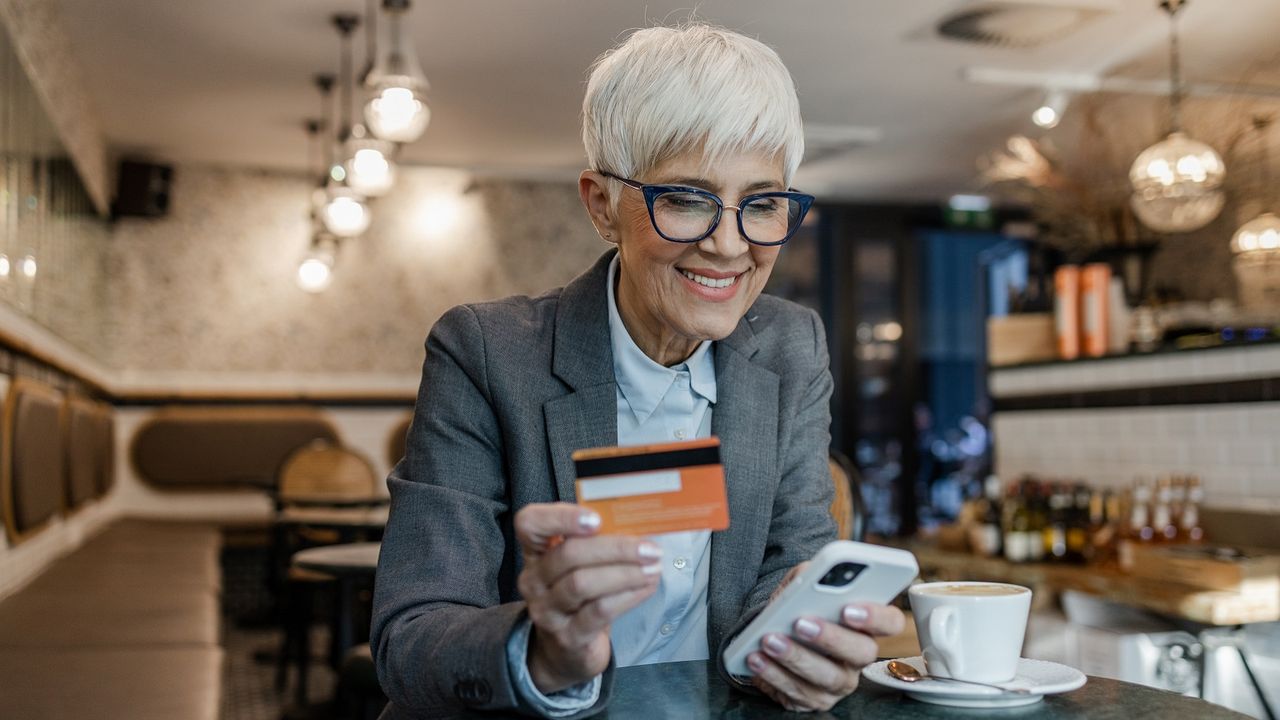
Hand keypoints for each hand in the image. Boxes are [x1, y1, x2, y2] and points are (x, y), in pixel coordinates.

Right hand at [515, 503, 661, 693]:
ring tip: (653, 567)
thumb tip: (641, 523)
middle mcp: (534, 580)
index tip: (596, 519)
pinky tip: (647, 587)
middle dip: (614, 548)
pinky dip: (628, 596)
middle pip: (568, 554)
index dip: (559, 517)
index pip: (530, 523)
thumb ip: (597, 543)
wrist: (565, 650)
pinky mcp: (568, 637)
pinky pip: (599, 611)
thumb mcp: (579, 566)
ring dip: (625, 573)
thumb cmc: (578, 597)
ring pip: (583, 584)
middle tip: (648, 548)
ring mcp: (547, 611)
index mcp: (536, 552)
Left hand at [746, 565, 906, 711]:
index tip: (848, 608)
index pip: (890, 622)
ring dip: (795, 658)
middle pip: (861, 653)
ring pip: (826, 677)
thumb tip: (810, 575)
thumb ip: (810, 576)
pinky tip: (757, 659)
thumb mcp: (802, 584)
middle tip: (801, 624)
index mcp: (865, 624)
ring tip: (769, 641)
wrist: (772, 632)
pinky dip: (774, 675)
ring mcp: (838, 682)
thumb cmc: (796, 607)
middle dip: (830, 637)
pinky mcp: (813, 699)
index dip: (876, 616)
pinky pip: (797, 693)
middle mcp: (858, 657)